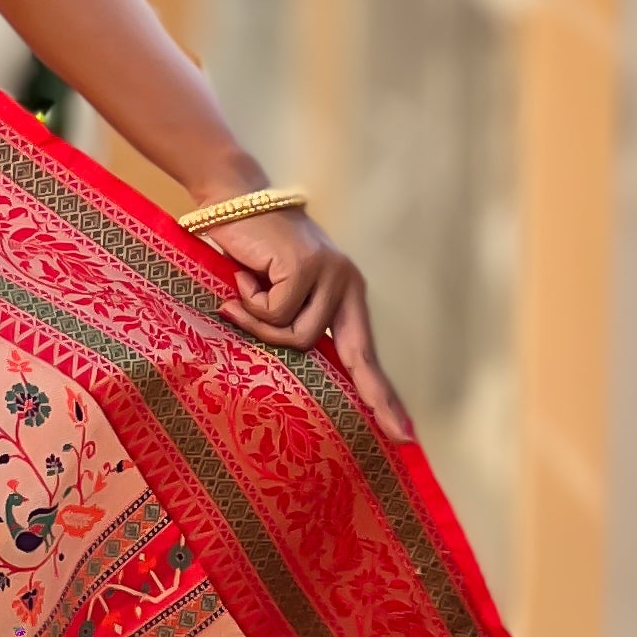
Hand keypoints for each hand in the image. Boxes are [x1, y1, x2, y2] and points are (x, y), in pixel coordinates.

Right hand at [190, 197, 412, 439]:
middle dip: (376, 397)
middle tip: (400, 435)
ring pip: (298, 337)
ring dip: (261, 326)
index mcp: (346, 294)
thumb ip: (293, 323)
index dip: (383, 394)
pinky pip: (275, 313)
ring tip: (242, 297)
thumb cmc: (250, 254)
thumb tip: (298, 376)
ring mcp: (329, 274)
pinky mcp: (305, 266)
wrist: (232, 200)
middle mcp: (347, 283)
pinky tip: (242, 276)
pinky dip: (249, 302)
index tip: (404, 434)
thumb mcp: (278, 295)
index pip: (365, 352)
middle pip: (354, 355)